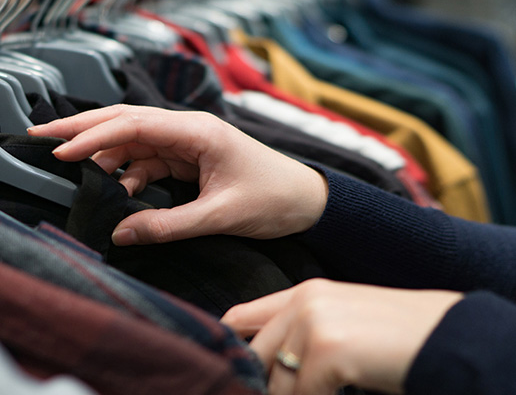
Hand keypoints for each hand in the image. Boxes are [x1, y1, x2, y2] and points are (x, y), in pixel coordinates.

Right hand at [28, 105, 328, 245]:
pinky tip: (119, 193)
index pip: (133, 125)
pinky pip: (146, 164)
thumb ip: (168, 226)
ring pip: (131, 142)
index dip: (93, 137)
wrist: (309, 202)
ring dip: (102, 156)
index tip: (61, 152)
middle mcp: (187, 131)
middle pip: (124, 122)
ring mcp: (185, 145)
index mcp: (197, 131)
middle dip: (81, 129)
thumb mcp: (220, 215)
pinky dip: (127, 177)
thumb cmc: (275, 198)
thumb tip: (121, 233)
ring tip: (73, 172)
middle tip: (40, 136)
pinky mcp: (187, 161)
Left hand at [221, 279, 462, 394]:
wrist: (448, 338)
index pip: (240, 318)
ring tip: (319, 392)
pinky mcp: (327, 350)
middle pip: (254, 355)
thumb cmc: (396, 337)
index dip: (229, 348)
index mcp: (303, 293)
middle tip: (268, 394)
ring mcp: (313, 324)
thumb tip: (260, 364)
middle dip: (260, 383)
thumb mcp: (340, 321)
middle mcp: (303, 302)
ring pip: (276, 382)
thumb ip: (299, 332)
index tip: (228, 372)